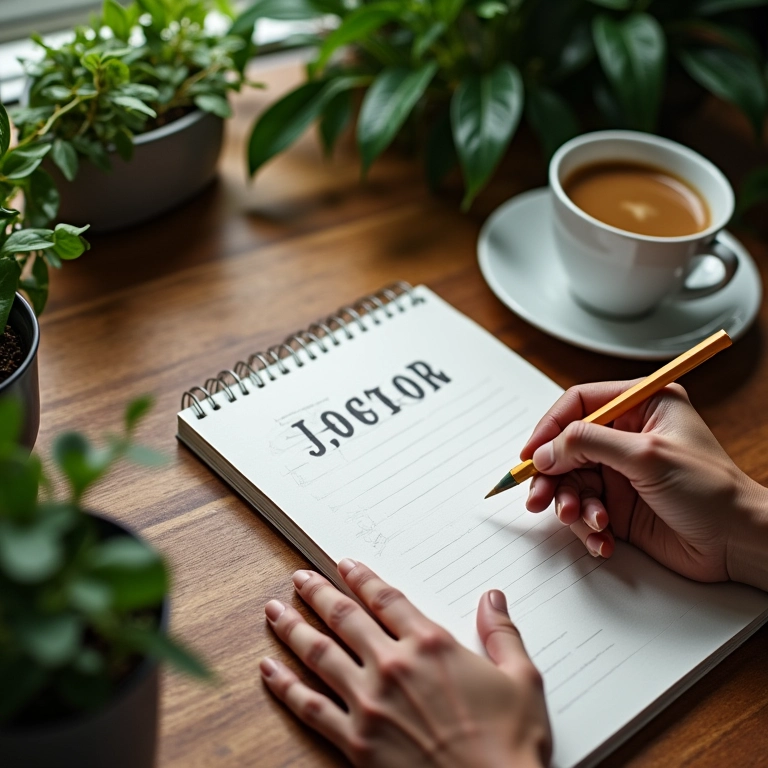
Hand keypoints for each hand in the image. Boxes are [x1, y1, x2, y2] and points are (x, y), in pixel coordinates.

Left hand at [260, 560, 550, 767]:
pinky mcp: (355, 740)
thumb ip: (502, 634)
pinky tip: (269, 670)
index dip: (362, 578)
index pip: (387, 599)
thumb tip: (492, 598)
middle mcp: (393, 666)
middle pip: (345, 618)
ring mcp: (369, 703)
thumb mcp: (522, 681)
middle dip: (318, 593)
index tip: (344, 565)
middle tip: (299, 577)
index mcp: (431, 645)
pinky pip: (309, 707)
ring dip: (293, 628)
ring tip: (275, 610)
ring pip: (319, 653)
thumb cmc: (510, 745)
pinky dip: (285, 686)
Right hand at [521, 381, 767, 586]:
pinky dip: (587, 527)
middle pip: (567, 447)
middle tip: (541, 498)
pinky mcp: (619, 505)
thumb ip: (588, 444)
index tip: (532, 454)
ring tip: (586, 521)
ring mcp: (621, 472)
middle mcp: (627, 437)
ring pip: (570, 482)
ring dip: (570, 505)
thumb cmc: (712, 491)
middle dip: (553, 476)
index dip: (550, 427)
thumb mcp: (646, 455)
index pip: (579, 404)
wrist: (739, 543)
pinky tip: (604, 539)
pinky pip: (584, 511)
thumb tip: (545, 451)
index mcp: (641, 406)